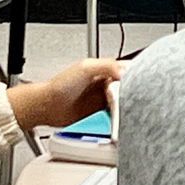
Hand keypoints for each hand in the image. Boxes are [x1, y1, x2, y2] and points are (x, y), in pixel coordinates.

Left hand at [6, 58, 125, 130]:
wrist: (47, 106)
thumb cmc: (60, 85)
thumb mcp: (85, 67)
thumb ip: (107, 65)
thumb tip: (126, 72)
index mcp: (105, 69)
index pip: (127, 70)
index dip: (135, 75)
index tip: (137, 82)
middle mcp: (106, 84)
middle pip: (128, 88)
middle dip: (131, 93)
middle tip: (128, 98)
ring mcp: (103, 100)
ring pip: (123, 103)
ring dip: (125, 106)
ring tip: (122, 108)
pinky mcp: (100, 115)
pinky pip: (115, 117)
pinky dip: (118, 118)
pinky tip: (117, 119)